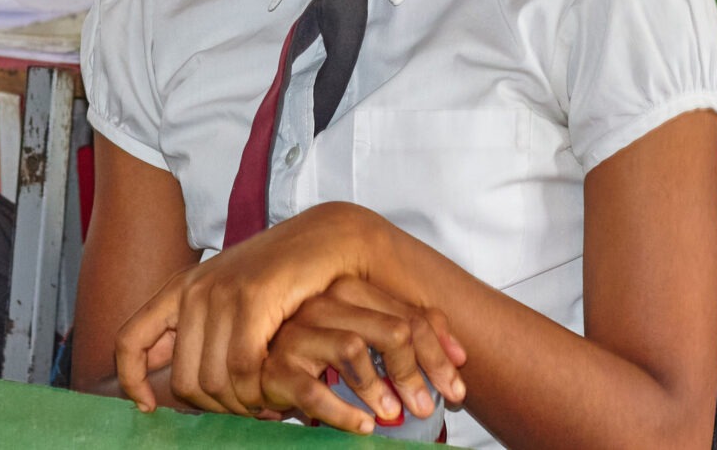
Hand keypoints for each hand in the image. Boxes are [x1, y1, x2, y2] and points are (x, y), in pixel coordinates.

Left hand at [117, 201, 402, 417]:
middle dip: (215, 407)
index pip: (129, 341)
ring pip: (214, 380)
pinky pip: (244, 367)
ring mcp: (223, 292)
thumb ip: (194, 333)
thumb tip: (157, 382)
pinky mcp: (254, 298)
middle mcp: (193, 289)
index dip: (131, 381)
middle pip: (183, 381)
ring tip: (266, 404)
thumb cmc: (281, 278)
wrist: (327, 239)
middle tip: (246, 411)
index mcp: (179, 289)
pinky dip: (259, 390)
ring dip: (242, 404)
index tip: (148, 409)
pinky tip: (277, 392)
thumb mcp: (228, 300)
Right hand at [259, 277, 466, 434]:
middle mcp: (323, 305)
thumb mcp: (367, 336)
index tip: (456, 386)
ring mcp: (297, 334)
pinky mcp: (276, 367)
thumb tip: (460, 353)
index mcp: (349, 292)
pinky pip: (313, 390)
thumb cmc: (320, 353)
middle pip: (389, 330)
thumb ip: (410, 331)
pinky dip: (343, 412)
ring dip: (379, 387)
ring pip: (352, 348)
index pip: (409, 317)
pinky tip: (363, 426)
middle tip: (426, 407)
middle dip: (415, 371)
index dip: (438, 353)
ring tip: (393, 414)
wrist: (256, 365)